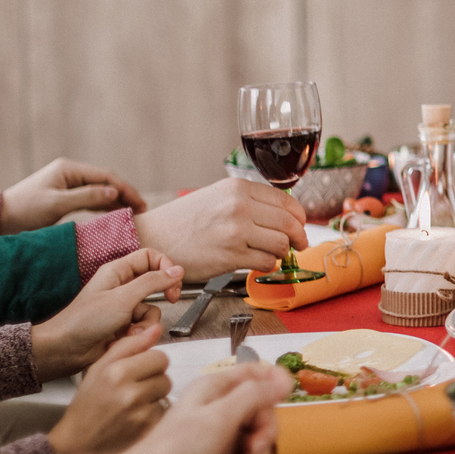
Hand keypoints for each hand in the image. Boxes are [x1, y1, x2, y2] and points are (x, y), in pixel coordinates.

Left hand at [2, 158, 146, 233]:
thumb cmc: (25, 210)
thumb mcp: (57, 204)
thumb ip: (87, 197)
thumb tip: (114, 193)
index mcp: (69, 169)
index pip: (106, 177)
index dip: (125, 189)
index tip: (141, 204)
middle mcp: (70, 173)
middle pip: (105, 182)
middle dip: (124, 194)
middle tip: (142, 210)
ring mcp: (67, 183)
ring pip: (99, 190)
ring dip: (116, 200)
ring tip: (133, 213)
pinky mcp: (63, 195)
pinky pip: (89, 198)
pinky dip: (103, 205)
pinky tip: (114, 213)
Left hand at [30, 248, 182, 381]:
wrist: (64, 350)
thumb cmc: (83, 321)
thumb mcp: (123, 298)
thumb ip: (152, 282)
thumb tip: (176, 270)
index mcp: (117, 271)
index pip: (150, 257)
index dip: (165, 266)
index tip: (174, 280)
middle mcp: (121, 286)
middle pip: (155, 282)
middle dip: (163, 293)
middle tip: (171, 298)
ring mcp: (123, 306)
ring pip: (152, 307)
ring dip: (147, 321)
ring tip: (133, 330)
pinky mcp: (123, 324)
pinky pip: (143, 324)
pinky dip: (139, 332)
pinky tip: (126, 337)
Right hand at [48, 326, 169, 453]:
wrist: (77, 442)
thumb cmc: (88, 403)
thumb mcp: (100, 368)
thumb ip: (129, 345)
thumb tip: (156, 328)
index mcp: (117, 371)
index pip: (160, 357)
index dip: (150, 364)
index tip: (138, 371)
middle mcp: (129, 392)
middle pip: (166, 376)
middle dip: (153, 380)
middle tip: (134, 389)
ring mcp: (139, 412)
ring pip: (166, 395)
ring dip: (155, 398)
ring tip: (133, 404)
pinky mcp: (146, 429)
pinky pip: (164, 412)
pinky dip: (153, 414)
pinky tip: (135, 417)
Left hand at [62, 363, 291, 453]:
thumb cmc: (175, 449)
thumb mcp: (219, 417)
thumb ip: (254, 396)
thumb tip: (285, 378)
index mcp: (216, 388)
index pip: (255, 373)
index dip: (274, 381)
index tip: (287, 396)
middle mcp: (221, 408)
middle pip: (263, 409)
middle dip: (265, 429)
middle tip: (255, 445)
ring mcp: (222, 434)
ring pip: (258, 436)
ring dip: (258, 453)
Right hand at [134, 178, 306, 280]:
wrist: (154, 237)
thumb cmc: (185, 219)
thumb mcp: (218, 196)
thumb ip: (249, 200)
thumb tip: (283, 213)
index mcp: (238, 189)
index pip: (286, 202)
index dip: (299, 216)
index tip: (300, 225)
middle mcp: (239, 207)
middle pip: (290, 223)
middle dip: (299, 236)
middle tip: (299, 243)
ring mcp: (236, 232)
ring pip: (281, 244)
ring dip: (281, 252)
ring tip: (272, 253)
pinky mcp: (230, 256)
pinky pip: (265, 262)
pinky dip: (267, 265)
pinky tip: (259, 262)